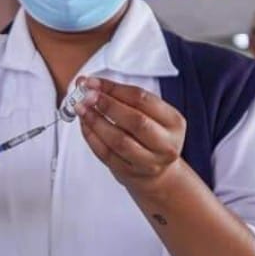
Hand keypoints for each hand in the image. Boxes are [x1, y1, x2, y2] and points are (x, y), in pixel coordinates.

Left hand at [74, 77, 186, 195]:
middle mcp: (165, 144)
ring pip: (119, 141)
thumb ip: (121, 96)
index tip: (93, 82)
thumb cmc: (150, 134)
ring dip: (96, 122)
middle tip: (87, 96)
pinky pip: (106, 154)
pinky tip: (84, 125)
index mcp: (173, 122)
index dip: (114, 89)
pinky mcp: (130, 173)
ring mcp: (148, 162)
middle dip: (107, 105)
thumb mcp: (148, 113)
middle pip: (135, 121)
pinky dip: (91, 137)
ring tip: (81, 108)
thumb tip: (89, 83)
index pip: (142, 99)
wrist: (157, 171)